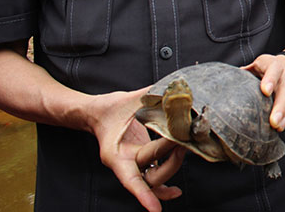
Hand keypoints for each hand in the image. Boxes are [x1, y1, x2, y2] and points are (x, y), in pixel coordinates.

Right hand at [87, 89, 185, 211]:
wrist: (99, 113)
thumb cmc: (111, 108)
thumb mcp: (130, 98)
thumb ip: (153, 93)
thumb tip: (176, 86)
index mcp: (116, 153)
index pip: (130, 177)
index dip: (143, 194)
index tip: (155, 210)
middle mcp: (124, 164)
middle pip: (149, 176)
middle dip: (169, 162)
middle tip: (182, 142)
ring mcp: (133, 166)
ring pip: (153, 182)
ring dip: (172, 170)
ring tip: (185, 150)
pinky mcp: (141, 164)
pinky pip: (153, 181)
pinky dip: (164, 189)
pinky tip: (177, 191)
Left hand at [244, 54, 284, 130]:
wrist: (281, 69)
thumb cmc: (258, 72)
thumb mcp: (249, 70)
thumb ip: (240, 77)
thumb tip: (222, 87)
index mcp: (270, 64)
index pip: (274, 68)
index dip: (270, 78)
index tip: (265, 91)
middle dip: (280, 104)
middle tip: (273, 121)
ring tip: (278, 127)